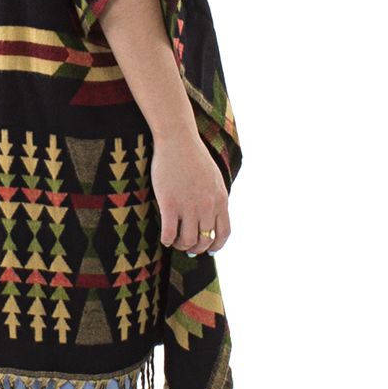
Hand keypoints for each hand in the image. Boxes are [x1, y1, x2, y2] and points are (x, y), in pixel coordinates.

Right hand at [150, 123, 230, 254]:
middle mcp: (207, 206)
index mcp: (220, 200)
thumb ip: (215, 198)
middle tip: (185, 245)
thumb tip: (211, 219)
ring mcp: (188, 206)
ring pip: (187, 240)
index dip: (215, 246)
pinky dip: (167, 240)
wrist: (177, 139)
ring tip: (174, 241)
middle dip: (195, 248)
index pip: (223, 234)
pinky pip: (169, 233)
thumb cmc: (193, 156)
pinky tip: (164, 237)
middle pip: (204, 240)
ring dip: (180, 245)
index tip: (207, 249)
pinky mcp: (169, 203)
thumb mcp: (214, 178)